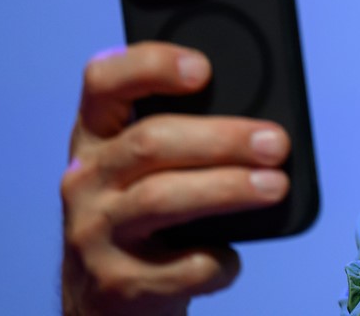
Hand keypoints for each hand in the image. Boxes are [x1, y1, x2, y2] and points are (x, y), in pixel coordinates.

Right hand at [60, 42, 289, 315]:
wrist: (107, 300)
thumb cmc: (145, 217)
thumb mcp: (148, 168)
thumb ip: (186, 136)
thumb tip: (262, 126)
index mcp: (95, 136)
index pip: (103, 81)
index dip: (150, 66)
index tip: (203, 68)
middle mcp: (84, 178)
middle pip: (149, 141)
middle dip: (221, 138)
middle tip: (275, 142)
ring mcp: (93, 231)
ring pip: (162, 197)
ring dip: (228, 188)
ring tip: (275, 186)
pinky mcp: (115, 282)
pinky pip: (178, 265)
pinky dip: (216, 260)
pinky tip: (231, 257)